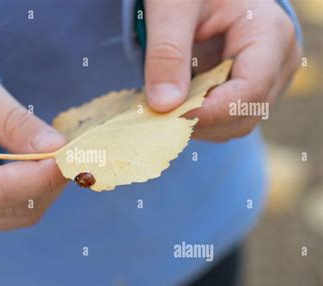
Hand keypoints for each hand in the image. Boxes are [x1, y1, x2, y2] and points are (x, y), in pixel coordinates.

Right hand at [0, 55, 66, 231]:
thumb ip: (13, 120)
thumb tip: (57, 148)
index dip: (42, 177)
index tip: (73, 156)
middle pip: (15, 206)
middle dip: (50, 179)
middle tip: (71, 149)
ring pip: (20, 215)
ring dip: (45, 187)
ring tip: (48, 154)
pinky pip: (12, 215)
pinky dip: (33, 193)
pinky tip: (31, 168)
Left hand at [144, 0, 300, 141]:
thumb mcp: (172, 9)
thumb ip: (166, 53)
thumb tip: (164, 106)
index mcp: (269, 34)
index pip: (247, 94)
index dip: (205, 113)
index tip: (164, 115)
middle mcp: (278, 63)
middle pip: (241, 117)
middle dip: (197, 121)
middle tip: (155, 112)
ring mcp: (267, 81)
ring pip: (233, 125)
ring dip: (195, 124)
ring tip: (163, 103)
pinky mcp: (249, 91)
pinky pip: (225, 120)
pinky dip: (196, 119)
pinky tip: (174, 102)